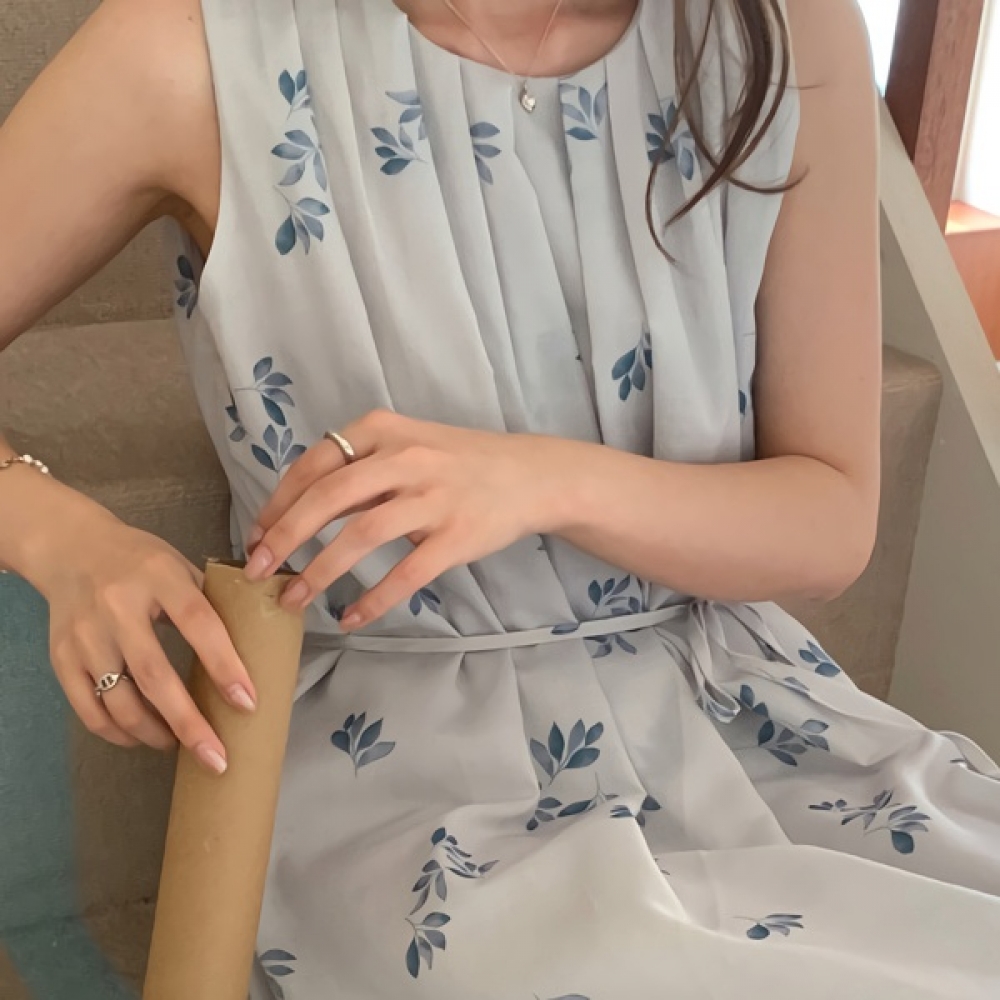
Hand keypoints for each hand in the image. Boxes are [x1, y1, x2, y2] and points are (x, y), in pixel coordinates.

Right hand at [30, 504, 256, 773]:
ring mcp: (85, 635)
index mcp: (159, 577)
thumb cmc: (140, 561)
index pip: (198, 624)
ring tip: (182, 745)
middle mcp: (117, 606)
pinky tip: (142, 737)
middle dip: (189, 723)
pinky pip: (88, 708)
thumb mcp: (180, 566)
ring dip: (154, 733)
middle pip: (155, 675)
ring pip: (118, 700)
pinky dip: (117, 732)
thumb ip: (211, 602)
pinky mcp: (61, 657)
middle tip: (217, 757)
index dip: (224, 665)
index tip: (248, 703)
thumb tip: (258, 648)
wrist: (70, 548)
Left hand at [244, 409, 578, 627]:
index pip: (315, 464)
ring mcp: (433, 497)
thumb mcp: (406, 446)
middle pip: (329, 497)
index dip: (277, 503)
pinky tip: (350, 618)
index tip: (254, 536)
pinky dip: (373, 599)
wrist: (530, 474)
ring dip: (320, 572)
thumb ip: (357, 472)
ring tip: (293, 600)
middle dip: (284, 536)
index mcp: (384, 430)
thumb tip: (296, 513)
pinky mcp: (457, 536)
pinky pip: (406, 573)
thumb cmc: (457, 462)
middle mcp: (406, 458)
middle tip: (256, 570)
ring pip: (361, 536)